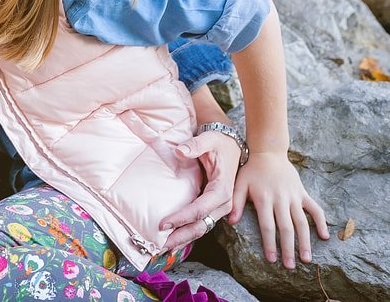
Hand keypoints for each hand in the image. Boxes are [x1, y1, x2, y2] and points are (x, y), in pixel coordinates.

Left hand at [161, 129, 240, 248]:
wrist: (229, 143)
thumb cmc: (218, 142)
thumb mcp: (209, 139)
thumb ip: (195, 145)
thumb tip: (180, 151)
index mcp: (222, 188)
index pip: (200, 209)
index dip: (181, 218)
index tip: (163, 224)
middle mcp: (223, 202)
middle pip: (201, 225)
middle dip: (181, 236)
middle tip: (160, 246)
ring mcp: (219, 206)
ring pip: (202, 228)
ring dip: (184, 239)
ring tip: (164, 248)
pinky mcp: (214, 207)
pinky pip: (202, 223)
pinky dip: (188, 233)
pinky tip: (175, 241)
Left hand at [232, 151, 328, 268]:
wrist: (269, 152)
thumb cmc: (251, 170)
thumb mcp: (239, 184)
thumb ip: (236, 203)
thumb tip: (231, 222)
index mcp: (264, 199)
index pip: (267, 226)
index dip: (270, 243)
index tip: (272, 259)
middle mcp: (281, 199)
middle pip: (286, 228)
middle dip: (288, 248)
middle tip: (290, 266)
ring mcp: (294, 196)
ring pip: (302, 222)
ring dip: (305, 241)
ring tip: (306, 259)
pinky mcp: (303, 193)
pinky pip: (315, 209)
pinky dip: (321, 222)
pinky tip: (324, 236)